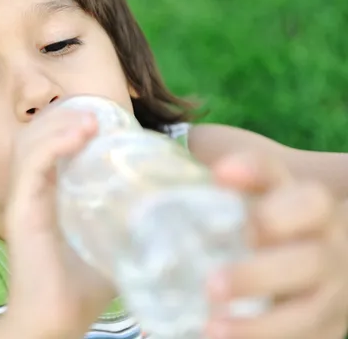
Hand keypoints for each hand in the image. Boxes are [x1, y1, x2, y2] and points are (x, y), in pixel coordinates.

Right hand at [3, 107, 115, 338]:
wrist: (56, 323)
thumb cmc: (83, 289)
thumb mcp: (115, 244)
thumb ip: (133, 224)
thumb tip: (173, 209)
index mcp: (48, 194)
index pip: (48, 143)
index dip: (71, 122)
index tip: (107, 117)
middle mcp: (31, 191)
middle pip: (37, 134)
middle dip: (65, 116)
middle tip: (99, 114)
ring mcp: (24, 199)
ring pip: (30, 143)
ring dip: (60, 124)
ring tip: (92, 121)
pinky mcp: (20, 211)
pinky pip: (31, 165)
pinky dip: (53, 144)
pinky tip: (80, 136)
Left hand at [206, 153, 347, 338]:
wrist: (298, 245)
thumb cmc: (255, 210)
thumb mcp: (236, 184)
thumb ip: (203, 167)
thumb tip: (150, 159)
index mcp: (302, 200)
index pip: (286, 179)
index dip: (258, 173)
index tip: (220, 174)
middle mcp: (326, 242)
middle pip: (310, 257)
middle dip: (261, 274)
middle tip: (211, 285)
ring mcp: (330, 287)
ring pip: (309, 309)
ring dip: (261, 325)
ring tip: (211, 326)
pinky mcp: (325, 323)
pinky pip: (306, 338)